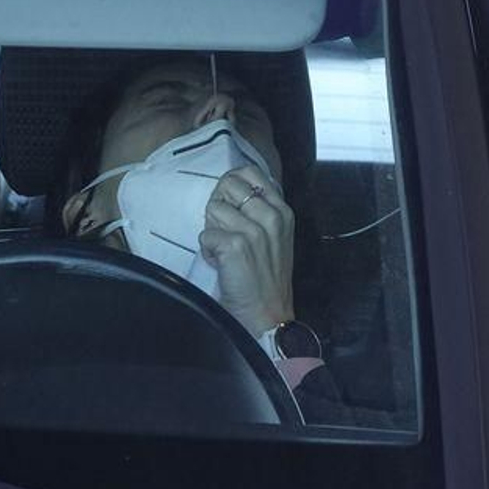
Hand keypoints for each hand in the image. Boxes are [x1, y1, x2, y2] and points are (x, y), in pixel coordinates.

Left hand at [201, 165, 293, 337]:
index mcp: (282, 211)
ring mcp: (254, 230)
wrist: (268, 315)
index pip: (250, 172)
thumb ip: (261, 211)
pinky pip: (205, 235)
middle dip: (218, 207)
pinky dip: (208, 251)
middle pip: (228, 186)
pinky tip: (221, 264)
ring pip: (214, 209)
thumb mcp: (276, 238)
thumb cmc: (267, 279)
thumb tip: (231, 189)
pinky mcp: (235, 246)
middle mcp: (271, 216)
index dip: (231, 185)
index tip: (229, 205)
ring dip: (212, 231)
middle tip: (225, 232)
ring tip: (225, 252)